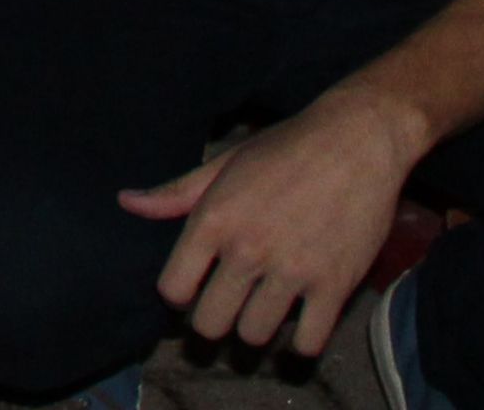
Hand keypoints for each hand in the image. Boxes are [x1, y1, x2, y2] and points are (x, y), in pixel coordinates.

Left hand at [124, 84, 425, 356]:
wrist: (356, 140)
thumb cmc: (285, 147)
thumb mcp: (223, 163)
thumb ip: (175, 193)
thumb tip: (126, 202)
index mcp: (213, 220)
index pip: (173, 289)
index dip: (179, 294)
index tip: (195, 287)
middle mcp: (247, 250)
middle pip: (209, 324)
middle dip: (214, 320)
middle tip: (228, 307)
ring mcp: (291, 271)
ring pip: (254, 336)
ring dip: (256, 330)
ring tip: (263, 309)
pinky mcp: (334, 286)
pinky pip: (306, 343)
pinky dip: (300, 343)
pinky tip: (300, 322)